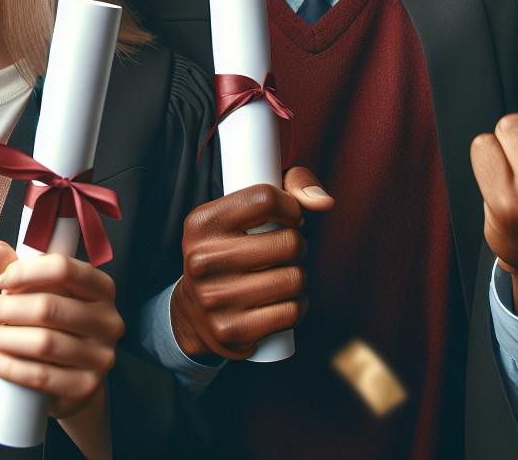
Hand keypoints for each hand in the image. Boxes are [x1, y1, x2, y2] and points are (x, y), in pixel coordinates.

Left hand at [0, 241, 123, 420]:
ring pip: (44, 343)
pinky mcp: (86, 386)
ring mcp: (101, 356)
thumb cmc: (59, 325)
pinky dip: (10, 367)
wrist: (76, 378)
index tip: (0, 281)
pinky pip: (41, 376)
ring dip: (5, 339)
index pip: (63, 268)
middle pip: (49, 307)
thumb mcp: (46, 293)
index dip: (25, 272)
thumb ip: (21, 271)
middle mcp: (109, 320)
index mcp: (102, 288)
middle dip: (9, 308)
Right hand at [171, 169, 333, 360]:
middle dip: (298, 245)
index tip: (291, 217)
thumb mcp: (241, 211)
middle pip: (288, 241)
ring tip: (282, 274)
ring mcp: (215, 298)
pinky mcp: (232, 330)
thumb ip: (289, 186)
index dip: (290, 206)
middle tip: (287, 250)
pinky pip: (292, 312)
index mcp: (202, 223)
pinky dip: (297, 306)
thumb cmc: (229, 249)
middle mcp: (202, 259)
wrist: (194, 313)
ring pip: (294, 279)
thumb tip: (324, 202)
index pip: (263, 198)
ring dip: (298, 277)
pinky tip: (282, 301)